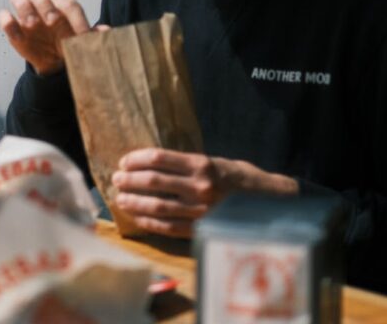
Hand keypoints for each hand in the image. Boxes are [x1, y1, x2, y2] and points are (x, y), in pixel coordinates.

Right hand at [0, 0, 90, 74]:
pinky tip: (13, 28)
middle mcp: (42, 3)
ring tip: (32, 24)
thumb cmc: (72, 45)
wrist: (55, 62)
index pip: (68, 3)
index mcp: (63, 4)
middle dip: (44, 3)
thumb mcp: (84, 43)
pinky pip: (5, 19)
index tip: (81, 35)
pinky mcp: (14, 29)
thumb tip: (106, 31)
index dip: (75, 17)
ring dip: (24, 6)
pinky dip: (6, 20)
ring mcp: (25, 13)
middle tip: (51, 21)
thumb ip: (93, 36)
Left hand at [112, 148, 298, 237]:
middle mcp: (199, 186)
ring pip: (156, 206)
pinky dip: (147, 221)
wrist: (270, 202)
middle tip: (116, 179)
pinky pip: (167, 226)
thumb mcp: (214, 161)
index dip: (136, 160)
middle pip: (153, 182)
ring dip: (133, 201)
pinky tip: (135, 216)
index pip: (159, 159)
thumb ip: (186, 164)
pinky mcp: (200, 227)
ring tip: (120, 198)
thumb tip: (151, 164)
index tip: (124, 161)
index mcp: (202, 164)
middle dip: (129, 180)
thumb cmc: (238, 177)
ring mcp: (200, 209)